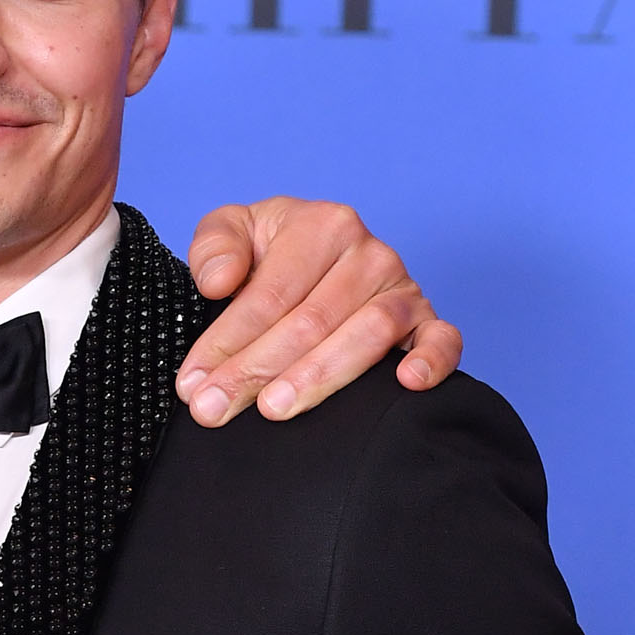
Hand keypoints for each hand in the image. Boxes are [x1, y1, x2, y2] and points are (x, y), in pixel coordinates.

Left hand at [177, 198, 462, 425]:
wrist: (315, 260)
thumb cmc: (269, 253)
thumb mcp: (233, 232)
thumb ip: (216, 246)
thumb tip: (219, 282)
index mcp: (324, 225)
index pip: (270, 294)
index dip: (226, 341)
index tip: (191, 384)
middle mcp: (370, 253)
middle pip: (310, 321)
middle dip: (256, 370)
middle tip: (214, 410)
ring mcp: (402, 288)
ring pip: (366, 336)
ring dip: (318, 377)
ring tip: (273, 409)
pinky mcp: (426, 321)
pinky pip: (443, 340)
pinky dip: (432, 360)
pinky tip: (406, 384)